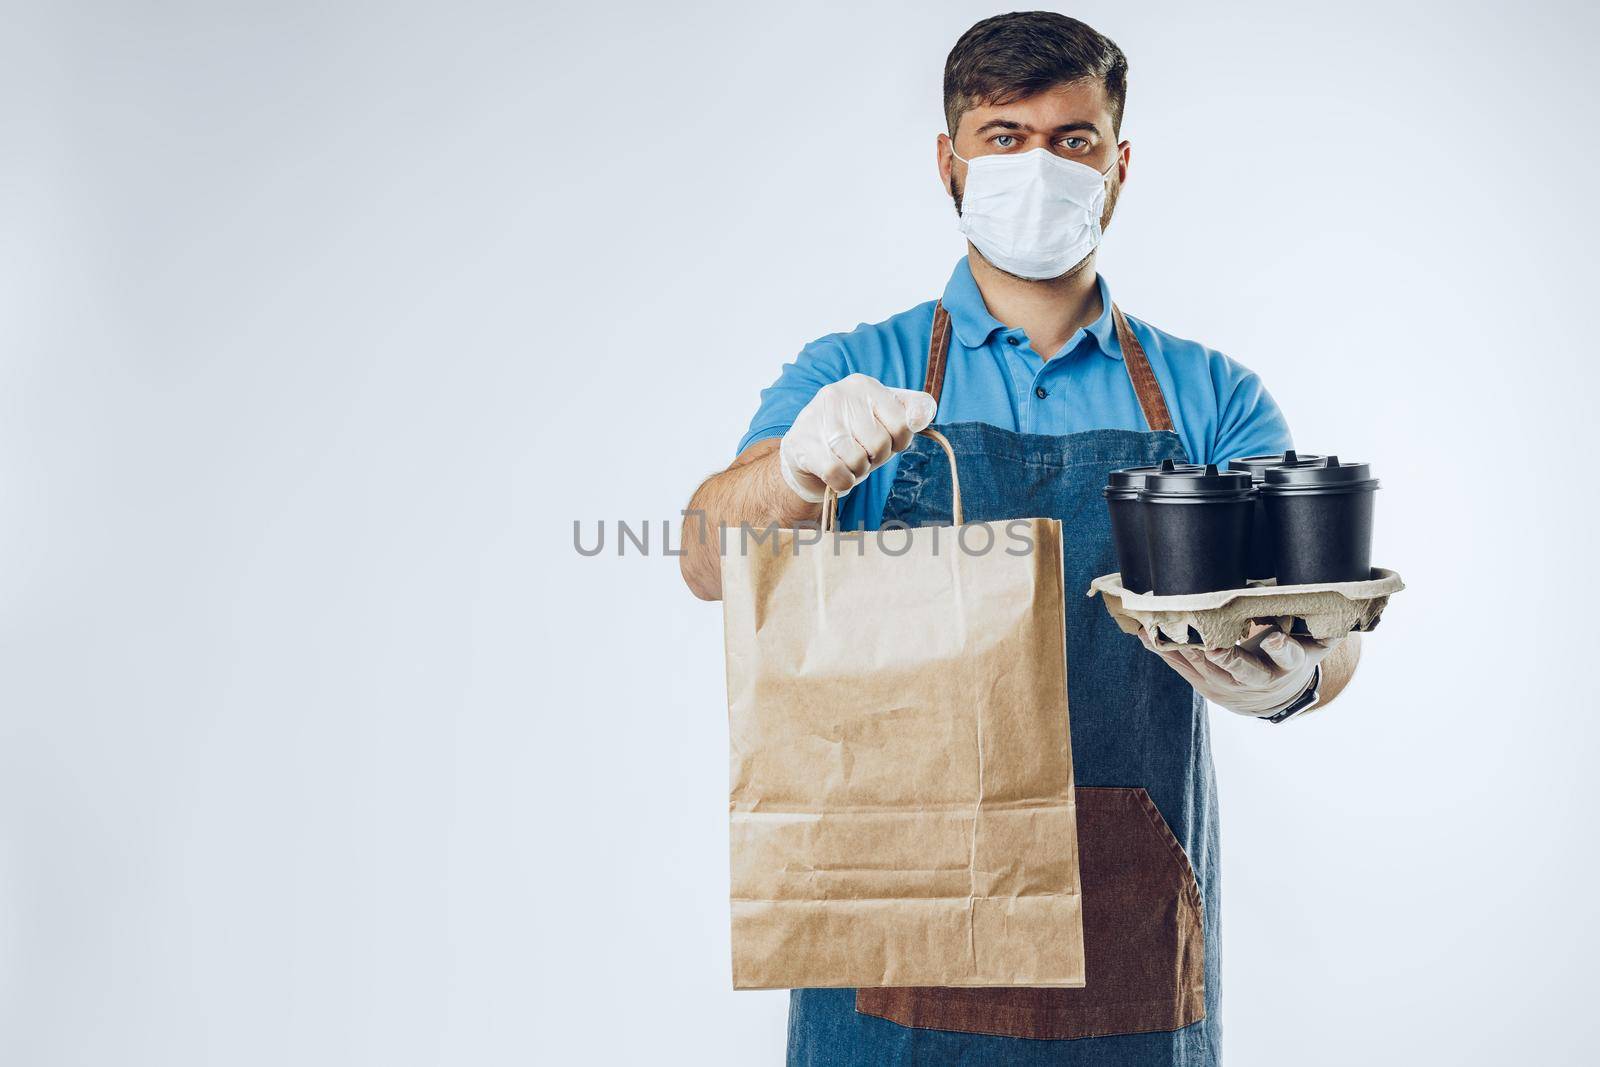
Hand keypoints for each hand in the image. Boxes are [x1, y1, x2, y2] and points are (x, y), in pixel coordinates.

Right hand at [778, 374, 936, 502]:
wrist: (805, 454)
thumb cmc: (854, 437)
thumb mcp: (887, 419)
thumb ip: (914, 411)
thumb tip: (920, 418)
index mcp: (864, 385)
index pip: (904, 423)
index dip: (898, 442)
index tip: (885, 440)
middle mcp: (839, 394)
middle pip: (880, 443)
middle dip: (876, 458)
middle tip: (861, 453)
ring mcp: (817, 416)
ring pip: (858, 460)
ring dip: (857, 471)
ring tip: (846, 461)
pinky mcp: (802, 442)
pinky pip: (837, 474)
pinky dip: (842, 482)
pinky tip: (836, 474)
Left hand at [1138, 626, 1341, 717]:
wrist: (1272, 695)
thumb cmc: (1294, 654)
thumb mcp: (1313, 640)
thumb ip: (1320, 622)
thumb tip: (1342, 596)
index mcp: (1287, 666)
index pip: (1288, 658)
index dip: (1282, 648)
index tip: (1274, 636)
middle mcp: (1257, 679)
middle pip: (1240, 670)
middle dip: (1224, 657)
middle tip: (1210, 643)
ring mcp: (1226, 685)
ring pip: (1203, 668)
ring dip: (1183, 648)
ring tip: (1161, 628)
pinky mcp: (1203, 684)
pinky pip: (1181, 666)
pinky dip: (1163, 649)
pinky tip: (1145, 632)